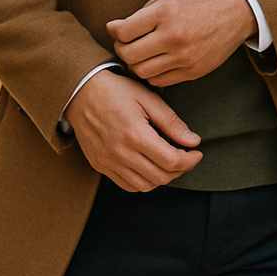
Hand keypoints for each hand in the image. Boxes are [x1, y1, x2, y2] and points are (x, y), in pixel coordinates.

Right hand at [66, 70, 201, 191]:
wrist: (79, 92)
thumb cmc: (115, 90)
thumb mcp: (147, 98)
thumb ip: (171, 122)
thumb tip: (194, 141)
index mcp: (135, 134)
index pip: (172, 161)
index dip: (190, 160)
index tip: (196, 152)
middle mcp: (120, 153)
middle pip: (161, 177)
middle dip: (180, 170)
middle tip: (186, 158)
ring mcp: (108, 162)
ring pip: (145, 185)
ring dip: (162, 178)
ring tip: (169, 163)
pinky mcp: (100, 165)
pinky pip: (127, 185)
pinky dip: (143, 181)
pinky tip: (150, 167)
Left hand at [107, 0, 255, 87]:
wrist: (234, 14)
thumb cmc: (199, 3)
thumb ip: (141, 13)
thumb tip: (115, 28)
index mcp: (165, 13)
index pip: (124, 32)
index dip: (114, 32)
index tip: (116, 30)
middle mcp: (173, 36)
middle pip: (129, 55)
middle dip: (122, 50)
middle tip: (125, 44)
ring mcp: (184, 56)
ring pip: (141, 71)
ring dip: (136, 64)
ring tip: (141, 53)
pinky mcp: (192, 71)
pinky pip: (159, 80)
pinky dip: (152, 74)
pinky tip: (156, 62)